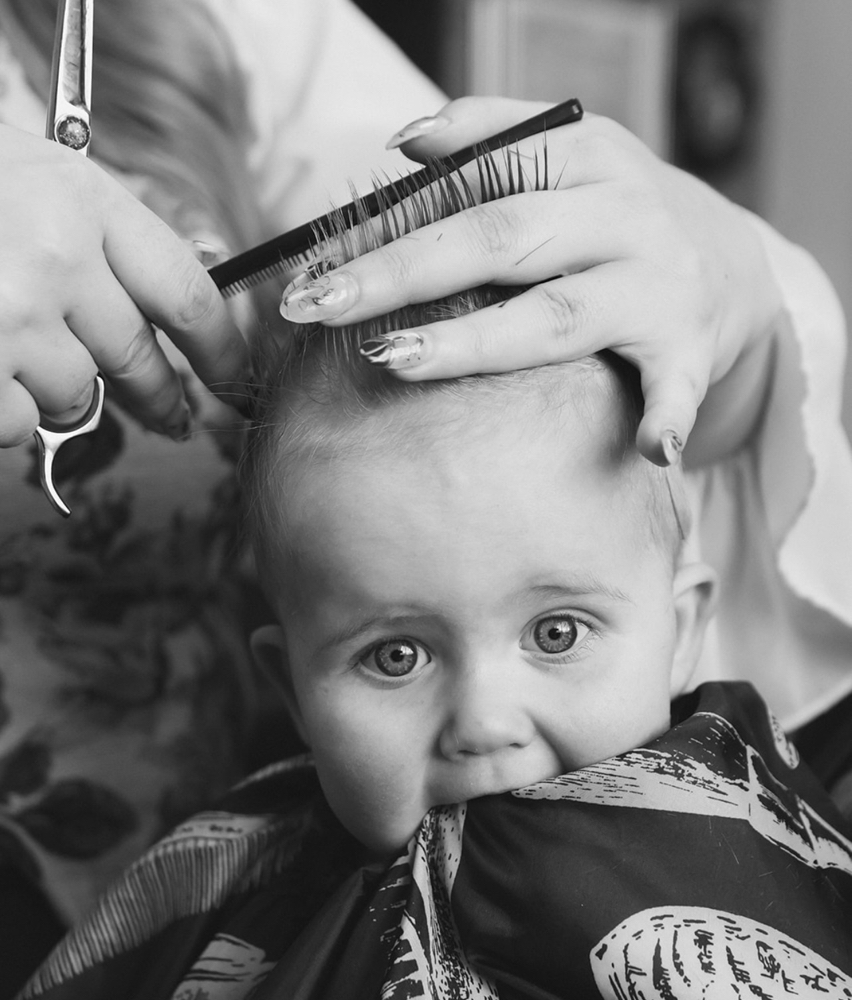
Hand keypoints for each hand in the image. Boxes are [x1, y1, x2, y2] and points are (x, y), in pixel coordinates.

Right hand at [0, 124, 246, 447]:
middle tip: (173, 417)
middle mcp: (57, 261)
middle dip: (165, 398)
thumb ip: (111, 240)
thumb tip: (191, 284)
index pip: (188, 294)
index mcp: (86, 203)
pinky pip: (19, 423)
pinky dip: (7, 410)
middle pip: (143, 360)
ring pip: (77, 397)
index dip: (221, 350)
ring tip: (17, 350)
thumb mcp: (45, 184)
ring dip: (58, 390)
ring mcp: (10, 318)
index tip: (232, 380)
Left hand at [279, 97, 782, 465]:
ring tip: (398, 359)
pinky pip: (678, 387)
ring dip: (479, 342)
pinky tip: (648, 448)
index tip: (315, 261)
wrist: (728, 261)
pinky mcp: (690, 348)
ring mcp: (657, 284)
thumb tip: (404, 143)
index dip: (388, 219)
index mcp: (583, 157)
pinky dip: (667, 417)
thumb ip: (489, 139)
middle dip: (398, 271)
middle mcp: (621, 214)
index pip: (470, 179)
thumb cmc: (618, 216)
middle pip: (497, 237)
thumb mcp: (568, 158)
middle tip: (316, 304)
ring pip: (559, 315)